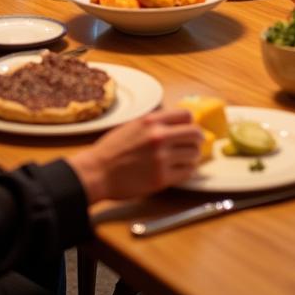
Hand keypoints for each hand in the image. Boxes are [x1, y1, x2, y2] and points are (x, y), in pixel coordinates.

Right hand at [69, 109, 202, 201]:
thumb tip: (175, 124)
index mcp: (151, 121)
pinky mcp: (161, 178)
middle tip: (195, 144)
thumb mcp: (132, 126)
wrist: (97, 173)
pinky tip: (180, 170)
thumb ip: (154, 124)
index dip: (190, 123)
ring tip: (186, 159)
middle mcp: (159, 137)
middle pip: (195, 133)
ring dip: (192, 157)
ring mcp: (161, 158)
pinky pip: (187, 172)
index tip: (189, 129)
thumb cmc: (111, 150)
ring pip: (193, 154)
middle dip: (197, 139)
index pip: (186, 115)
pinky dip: (186, 171)